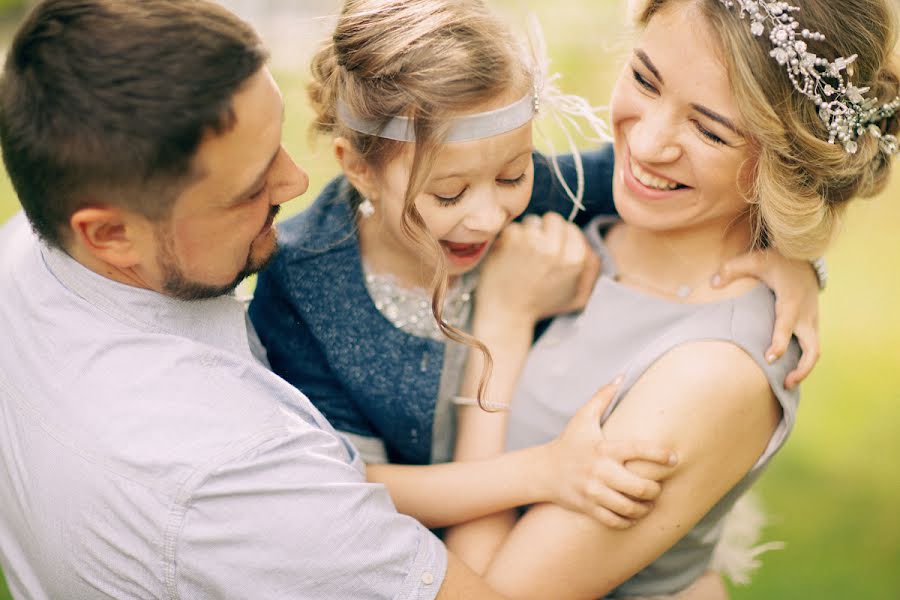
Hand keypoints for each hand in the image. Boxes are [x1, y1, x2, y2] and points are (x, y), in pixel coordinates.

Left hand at [477, 212, 600, 325]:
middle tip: (534, 253)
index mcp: (576, 258)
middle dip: (544, 232)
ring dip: (526, 234)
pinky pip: (513, 227)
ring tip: (521, 257)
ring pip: (532, 221)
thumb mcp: (577, 296)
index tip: (550, 253)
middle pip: (553, 219)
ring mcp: (532, 241)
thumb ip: (591, 270)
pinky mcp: (510, 239)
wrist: (506, 314)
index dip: (560, 239)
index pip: (571, 229)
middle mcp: (556, 247)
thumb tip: (592, 248)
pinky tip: (508, 257)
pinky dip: (508, 239)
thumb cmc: (540, 305)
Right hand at [538, 379, 677, 528]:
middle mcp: (600, 471)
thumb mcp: (582, 417)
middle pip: (639, 487)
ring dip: (645, 507)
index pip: (637, 450)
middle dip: (655, 489)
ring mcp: (594, 492)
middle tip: (659, 487)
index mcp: (603, 449)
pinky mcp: (589, 508)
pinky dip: (629, 520)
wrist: (543, 471)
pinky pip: (616, 521)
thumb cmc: (569, 442)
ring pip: (630, 507)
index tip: (673, 458)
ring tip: (649, 502)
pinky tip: (634, 514)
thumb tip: (622, 375)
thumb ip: (602, 396)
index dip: (660, 455)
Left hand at [713, 249, 819, 388]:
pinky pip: (812, 346)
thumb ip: (733, 268)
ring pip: (815, 350)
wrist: (805, 257)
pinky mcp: (812, 324)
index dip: (779, 343)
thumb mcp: (755, 259)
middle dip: (802, 368)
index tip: (769, 359)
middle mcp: (805, 315)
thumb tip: (714, 283)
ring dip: (805, 369)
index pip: (786, 326)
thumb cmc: (777, 261)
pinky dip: (804, 361)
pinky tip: (789, 372)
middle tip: (785, 383)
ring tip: (786, 384)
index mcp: (791, 301)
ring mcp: (812, 321)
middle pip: (813, 348)